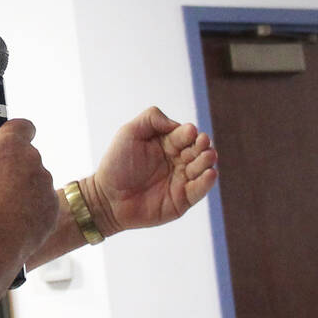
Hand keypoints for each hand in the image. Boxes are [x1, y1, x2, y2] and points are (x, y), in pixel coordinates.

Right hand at [0, 119, 58, 262]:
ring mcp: (46, 183)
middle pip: (28, 155)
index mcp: (9, 145)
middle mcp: (33, 159)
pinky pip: (43, 201)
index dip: (16, 132)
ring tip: (3, 207)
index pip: (24, 125)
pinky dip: (33, 208)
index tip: (8, 143)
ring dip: (25, 187)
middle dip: (16, 165)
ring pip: (36, 179)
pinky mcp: (53, 206)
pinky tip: (14, 221)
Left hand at [79, 107, 217, 235]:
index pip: (186, 134)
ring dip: (207, 160)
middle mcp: (178, 160)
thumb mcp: (129, 132)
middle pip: (199, 150)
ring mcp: (182, 180)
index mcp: (168, 143)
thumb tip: (179, 124)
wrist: (107, 197)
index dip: (190, 133)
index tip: (188, 132)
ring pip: (203, 168)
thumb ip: (152, 118)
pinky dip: (207, 182)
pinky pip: (200, 190)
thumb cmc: (116, 163)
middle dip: (203, 145)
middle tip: (202, 143)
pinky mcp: (183, 199)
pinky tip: (210, 173)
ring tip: (208, 155)